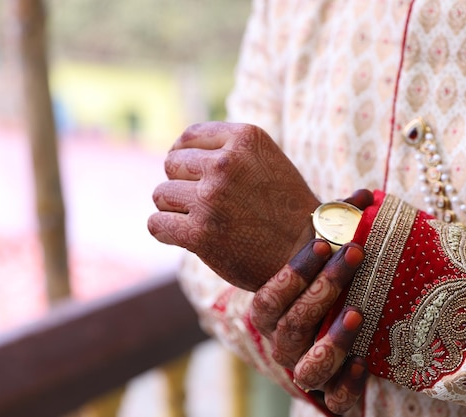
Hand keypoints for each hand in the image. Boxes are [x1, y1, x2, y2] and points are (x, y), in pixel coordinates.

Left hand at [148, 122, 319, 290]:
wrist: (308, 252)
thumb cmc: (285, 207)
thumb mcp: (265, 160)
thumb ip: (228, 150)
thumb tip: (174, 153)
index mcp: (245, 138)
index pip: (188, 137)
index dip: (185, 156)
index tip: (193, 174)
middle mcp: (226, 163)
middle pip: (171, 164)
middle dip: (183, 183)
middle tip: (205, 203)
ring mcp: (211, 198)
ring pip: (161, 194)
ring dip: (175, 209)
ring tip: (201, 220)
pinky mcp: (200, 233)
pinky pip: (156, 224)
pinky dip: (166, 231)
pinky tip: (186, 236)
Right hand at [251, 240, 367, 414]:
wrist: (338, 337)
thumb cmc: (329, 291)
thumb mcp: (331, 264)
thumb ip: (340, 232)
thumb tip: (364, 194)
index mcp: (274, 314)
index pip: (269, 298)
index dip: (294, 273)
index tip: (326, 242)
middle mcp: (284, 344)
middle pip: (290, 325)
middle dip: (322, 288)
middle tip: (354, 255)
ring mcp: (306, 370)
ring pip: (306, 368)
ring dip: (333, 340)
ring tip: (358, 313)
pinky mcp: (332, 394)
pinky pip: (335, 399)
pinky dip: (348, 383)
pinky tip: (365, 361)